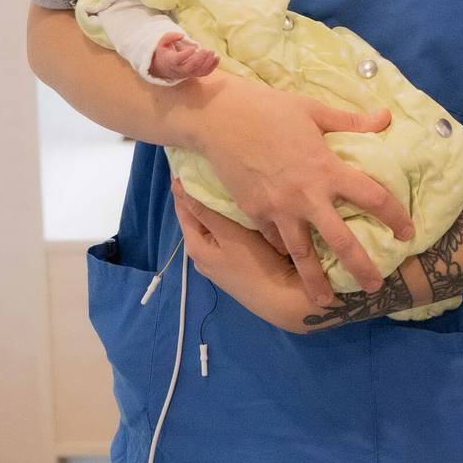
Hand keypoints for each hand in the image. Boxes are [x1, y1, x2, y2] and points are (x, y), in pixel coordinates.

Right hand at [149, 31, 218, 81]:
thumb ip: (170, 36)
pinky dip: (212, 66)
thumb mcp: (163, 42)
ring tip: (212, 52)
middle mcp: (179, 69)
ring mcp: (188, 73)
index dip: (185, 55)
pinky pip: (205, 73)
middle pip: (189, 67)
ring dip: (208, 62)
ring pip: (198, 71)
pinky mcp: (195, 73)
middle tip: (206, 50)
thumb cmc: (166, 52)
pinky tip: (217, 57)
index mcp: (170, 60)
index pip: (177, 60)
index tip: (192, 48)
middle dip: (199, 59)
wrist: (166, 67)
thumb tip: (182, 35)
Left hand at [171, 181, 318, 332]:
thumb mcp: (230, 235)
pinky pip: (227, 235)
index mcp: (196, 245)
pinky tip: (244, 209)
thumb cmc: (256, 265)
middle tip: (214, 166)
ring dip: (218, 207)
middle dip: (202, 195)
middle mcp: (202, 255)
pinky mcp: (236, 264)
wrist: (284, 299)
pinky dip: (230, 220)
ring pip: (214, 226)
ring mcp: (220, 261)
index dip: (184, 186)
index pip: (183, 208)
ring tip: (230, 182)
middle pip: (198, 217)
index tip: (190, 162)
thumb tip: (179, 186)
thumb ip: (206, 211)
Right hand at [187, 79, 414, 305]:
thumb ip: (352, 122)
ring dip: (315, 279)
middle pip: (341, 241)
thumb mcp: (315, 111)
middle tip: (375, 288)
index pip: (373, 198)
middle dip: (360, 267)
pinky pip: (273, 238)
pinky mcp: (253, 213)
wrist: (218, 118)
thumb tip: (386, 117)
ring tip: (326, 302)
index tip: (407, 233)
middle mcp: (306, 196)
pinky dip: (283, 250)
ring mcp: (277, 209)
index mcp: (327, 169)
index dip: (395, 217)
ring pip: (301, 253)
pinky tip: (291, 263)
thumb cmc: (269, 109)